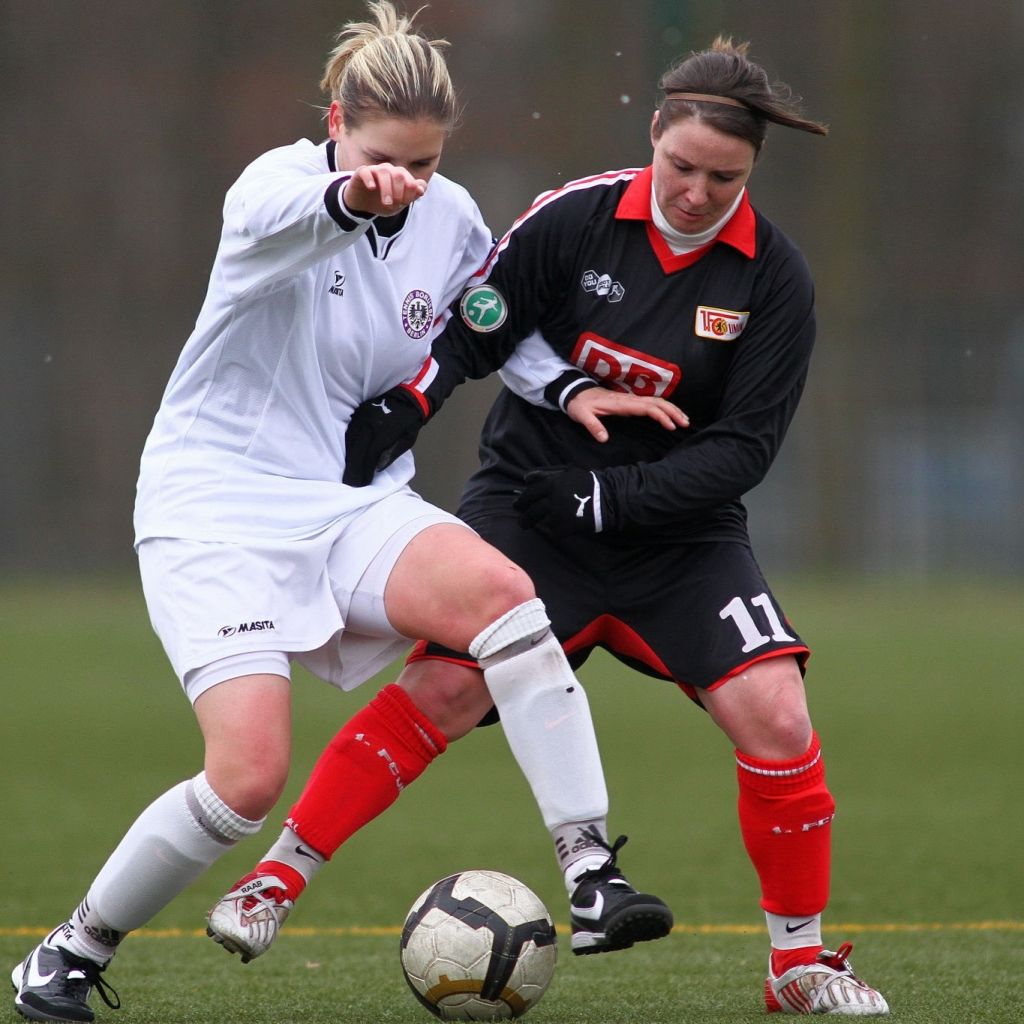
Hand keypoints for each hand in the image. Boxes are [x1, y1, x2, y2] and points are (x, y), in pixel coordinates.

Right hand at [343, 163, 427, 216]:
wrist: (362, 205)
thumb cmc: (382, 202)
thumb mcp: (398, 204)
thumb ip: (410, 196)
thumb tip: (421, 189)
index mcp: (401, 177)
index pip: (411, 181)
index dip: (411, 192)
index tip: (405, 203)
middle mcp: (390, 170)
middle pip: (400, 174)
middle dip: (399, 191)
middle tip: (394, 205)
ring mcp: (375, 170)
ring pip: (384, 172)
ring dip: (387, 189)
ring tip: (386, 203)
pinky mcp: (361, 172)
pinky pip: (366, 171)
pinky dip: (369, 179)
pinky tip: (372, 188)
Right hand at [343, 386, 425, 485]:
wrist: (409, 395)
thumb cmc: (410, 421)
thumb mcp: (407, 440)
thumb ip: (392, 454)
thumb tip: (376, 468)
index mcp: (384, 432)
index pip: (370, 457)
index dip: (364, 472)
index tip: (361, 484)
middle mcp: (370, 425)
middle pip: (357, 451)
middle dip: (353, 469)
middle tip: (350, 483)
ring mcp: (362, 418)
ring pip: (350, 442)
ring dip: (348, 458)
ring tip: (347, 472)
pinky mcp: (358, 414)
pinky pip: (349, 432)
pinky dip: (348, 446)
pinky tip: (347, 455)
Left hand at [513, 467, 604, 535]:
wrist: (607, 497)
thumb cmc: (586, 483)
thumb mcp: (567, 472)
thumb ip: (546, 474)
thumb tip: (525, 478)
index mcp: (553, 484)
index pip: (531, 493)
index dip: (522, 500)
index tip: (517, 505)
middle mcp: (553, 498)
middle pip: (532, 510)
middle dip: (524, 517)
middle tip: (522, 521)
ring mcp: (560, 513)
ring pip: (541, 521)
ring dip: (532, 524)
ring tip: (527, 526)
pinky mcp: (567, 526)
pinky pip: (555, 532)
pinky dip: (554, 531)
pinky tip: (554, 530)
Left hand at [566, 387, 688, 442]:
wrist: (575, 392)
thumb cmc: (579, 404)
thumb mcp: (582, 415)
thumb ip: (592, 426)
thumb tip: (604, 439)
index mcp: (621, 403)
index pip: (646, 407)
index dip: (660, 415)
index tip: (671, 425)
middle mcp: (629, 400)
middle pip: (657, 402)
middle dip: (673, 411)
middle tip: (685, 424)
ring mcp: (630, 400)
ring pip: (656, 401)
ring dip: (671, 409)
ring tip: (684, 420)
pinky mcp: (630, 402)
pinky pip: (651, 403)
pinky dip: (663, 409)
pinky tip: (670, 417)